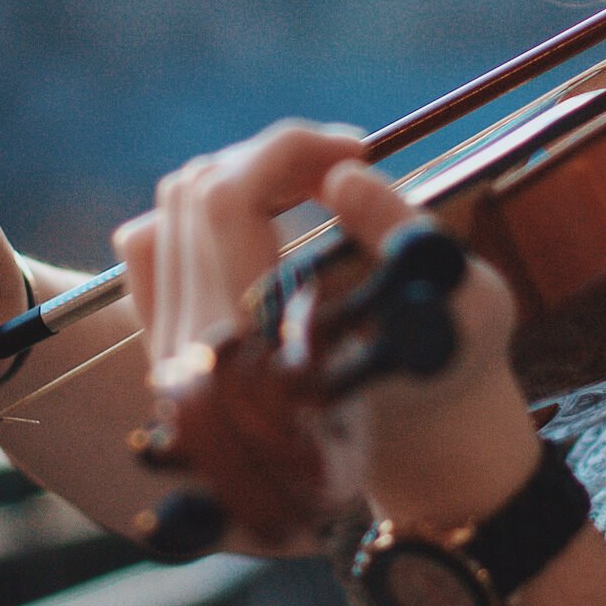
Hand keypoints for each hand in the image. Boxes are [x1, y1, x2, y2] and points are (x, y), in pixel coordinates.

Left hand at [114, 120, 538, 536]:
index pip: (229, 199)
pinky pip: (151, 244)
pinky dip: (202, 208)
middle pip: (199, 190)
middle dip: (277, 156)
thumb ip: (398, 236)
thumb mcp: (454, 314)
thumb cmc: (439, 386)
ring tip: (312, 184)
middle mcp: (190, 347)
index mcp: (252, 347)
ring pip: (174, 206)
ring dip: (247, 173)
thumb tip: (344, 176)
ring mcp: (167, 346)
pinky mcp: (164, 342)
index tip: (358, 151)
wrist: (393, 454)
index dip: (291, 150)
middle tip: (344, 165)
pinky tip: (261, 215)